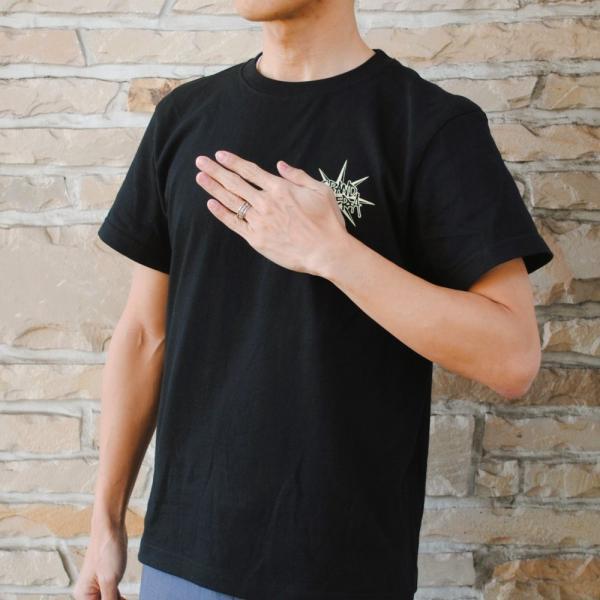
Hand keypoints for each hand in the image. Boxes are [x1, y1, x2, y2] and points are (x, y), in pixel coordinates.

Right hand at [73, 520, 127, 599]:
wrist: (110, 528)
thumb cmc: (107, 550)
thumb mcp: (109, 581)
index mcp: (83, 595)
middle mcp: (87, 592)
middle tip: (124, 597)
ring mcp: (98, 585)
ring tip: (126, 596)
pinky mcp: (107, 578)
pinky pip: (113, 595)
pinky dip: (119, 598)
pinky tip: (125, 597)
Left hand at [194, 150, 350, 276]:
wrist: (325, 251)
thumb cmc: (327, 222)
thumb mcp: (321, 190)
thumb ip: (298, 176)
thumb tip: (280, 165)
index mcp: (280, 189)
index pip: (250, 171)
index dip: (233, 162)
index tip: (220, 155)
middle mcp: (266, 202)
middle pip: (235, 183)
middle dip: (216, 170)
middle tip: (200, 161)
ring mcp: (259, 221)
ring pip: (231, 201)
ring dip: (213, 188)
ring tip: (200, 177)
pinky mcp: (256, 239)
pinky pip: (234, 223)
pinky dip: (222, 213)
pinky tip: (211, 204)